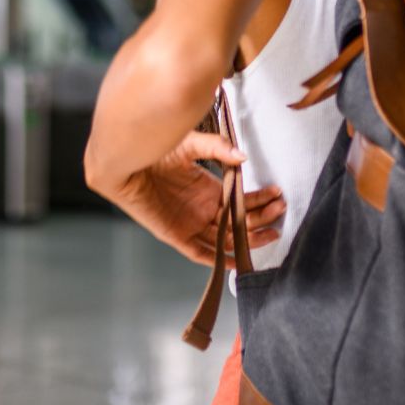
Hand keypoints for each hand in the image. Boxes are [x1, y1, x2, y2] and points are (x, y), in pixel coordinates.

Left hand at [107, 131, 286, 265]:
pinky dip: (219, 259)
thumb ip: (217, 148)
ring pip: (227, 239)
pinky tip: (238, 258)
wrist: (125, 161)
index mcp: (209, 191)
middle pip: (240, 222)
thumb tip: (243, 158)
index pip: (242, 202)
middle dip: (263, 218)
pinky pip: (201, 253)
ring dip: (250, 238)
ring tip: (272, 230)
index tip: (277, 195)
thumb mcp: (190, 144)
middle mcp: (204, 210)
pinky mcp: (176, 236)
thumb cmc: (154, 150)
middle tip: (280, 209)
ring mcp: (191, 224)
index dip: (261, 201)